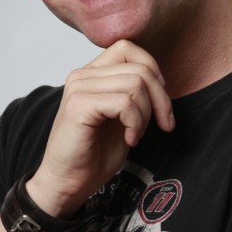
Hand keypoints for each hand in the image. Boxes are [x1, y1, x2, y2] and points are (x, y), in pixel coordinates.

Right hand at [29, 40, 174, 215]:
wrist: (68, 183)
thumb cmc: (94, 155)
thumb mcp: (124, 118)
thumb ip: (135, 94)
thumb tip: (161, 82)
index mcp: (92, 74)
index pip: (128, 48)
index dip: (153, 71)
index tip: (159, 103)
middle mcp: (82, 75)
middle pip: (139, 67)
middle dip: (161, 99)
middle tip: (163, 125)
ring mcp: (78, 87)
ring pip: (135, 83)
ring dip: (145, 114)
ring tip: (135, 134)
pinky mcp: (78, 105)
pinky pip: (124, 102)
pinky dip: (135, 123)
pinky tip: (129, 138)